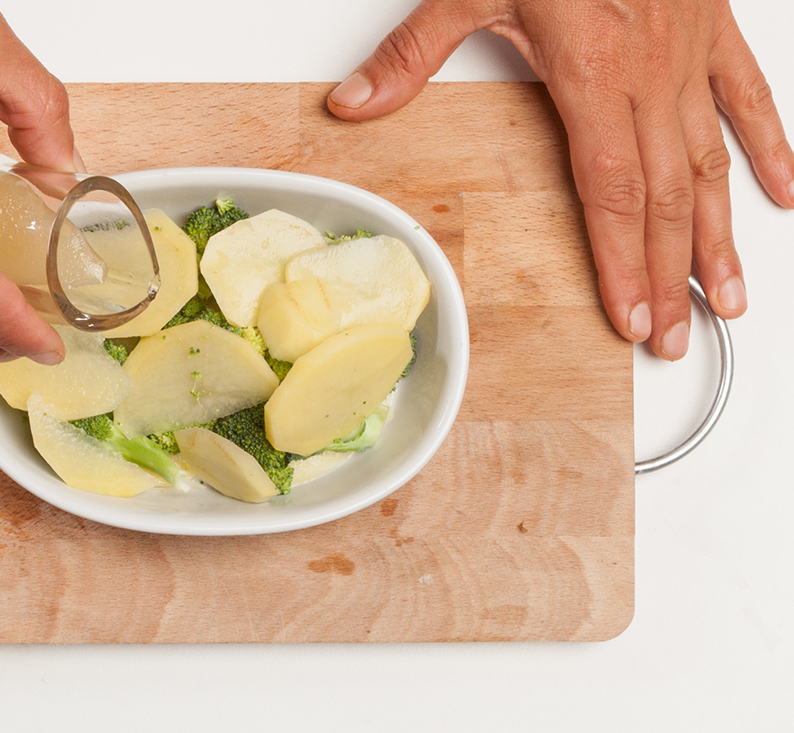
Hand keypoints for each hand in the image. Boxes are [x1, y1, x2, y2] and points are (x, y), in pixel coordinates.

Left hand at [328, 0, 793, 359]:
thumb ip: (412, 54)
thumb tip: (354, 103)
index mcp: (591, 73)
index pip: (611, 193)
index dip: (624, 262)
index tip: (631, 317)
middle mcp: (649, 73)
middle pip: (665, 197)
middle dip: (669, 276)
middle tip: (673, 338)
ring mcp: (687, 53)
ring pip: (712, 163)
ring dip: (719, 236)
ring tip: (726, 298)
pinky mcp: (710, 28)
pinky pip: (747, 98)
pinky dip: (768, 147)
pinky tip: (779, 195)